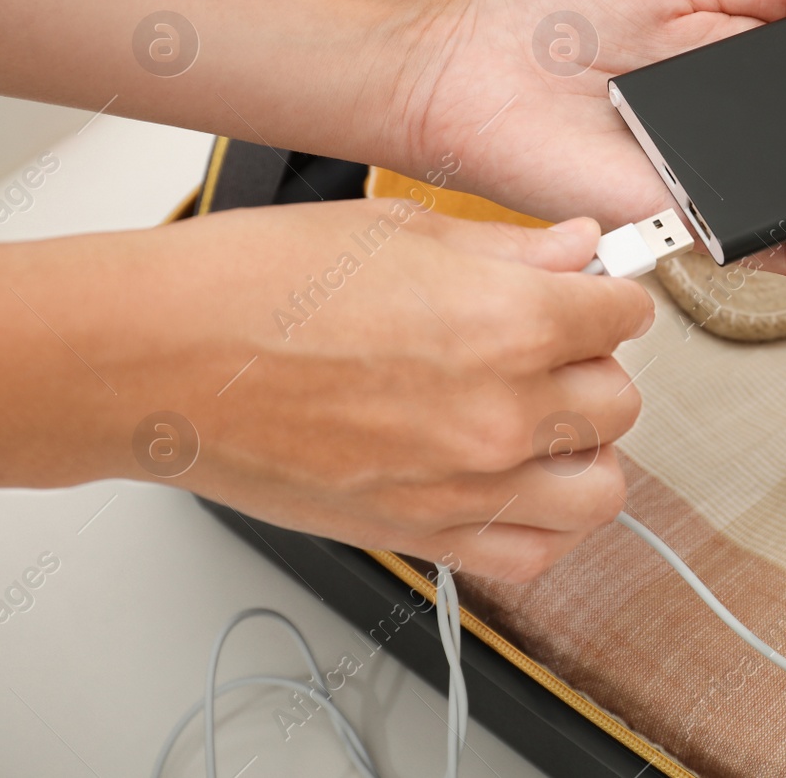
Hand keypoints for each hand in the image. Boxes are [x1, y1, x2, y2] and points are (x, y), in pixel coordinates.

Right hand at [0, 203, 651, 582]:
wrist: (158, 360)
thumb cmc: (253, 286)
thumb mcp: (398, 230)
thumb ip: (511, 249)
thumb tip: (578, 246)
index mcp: (508, 320)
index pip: (627, 314)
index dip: (609, 297)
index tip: (589, 296)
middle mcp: (501, 410)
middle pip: (621, 401)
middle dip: (594, 368)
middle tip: (550, 349)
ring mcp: (467, 484)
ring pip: (602, 488)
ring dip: (586, 452)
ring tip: (543, 420)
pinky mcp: (425, 535)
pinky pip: (534, 554)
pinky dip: (544, 524)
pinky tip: (518, 483)